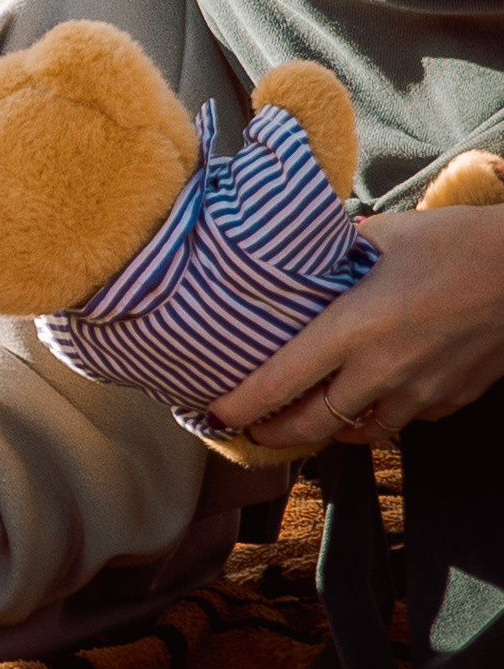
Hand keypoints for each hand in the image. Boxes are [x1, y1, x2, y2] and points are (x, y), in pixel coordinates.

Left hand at [210, 204, 503, 445]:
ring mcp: (422, 391)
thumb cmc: (455, 241)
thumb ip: (338, 251)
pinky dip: (384, 416)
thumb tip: (307, 251)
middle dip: (277, 434)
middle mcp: (382, 370)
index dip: (241, 406)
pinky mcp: (454, 398)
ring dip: (332, 429)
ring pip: (363, 432)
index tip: (213, 415)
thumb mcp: (384, 235)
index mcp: (352, 328)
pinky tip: (374, 398)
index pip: (280, 382)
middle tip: (254, 429)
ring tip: (310, 417)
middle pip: (314, 425)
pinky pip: (408, 420)